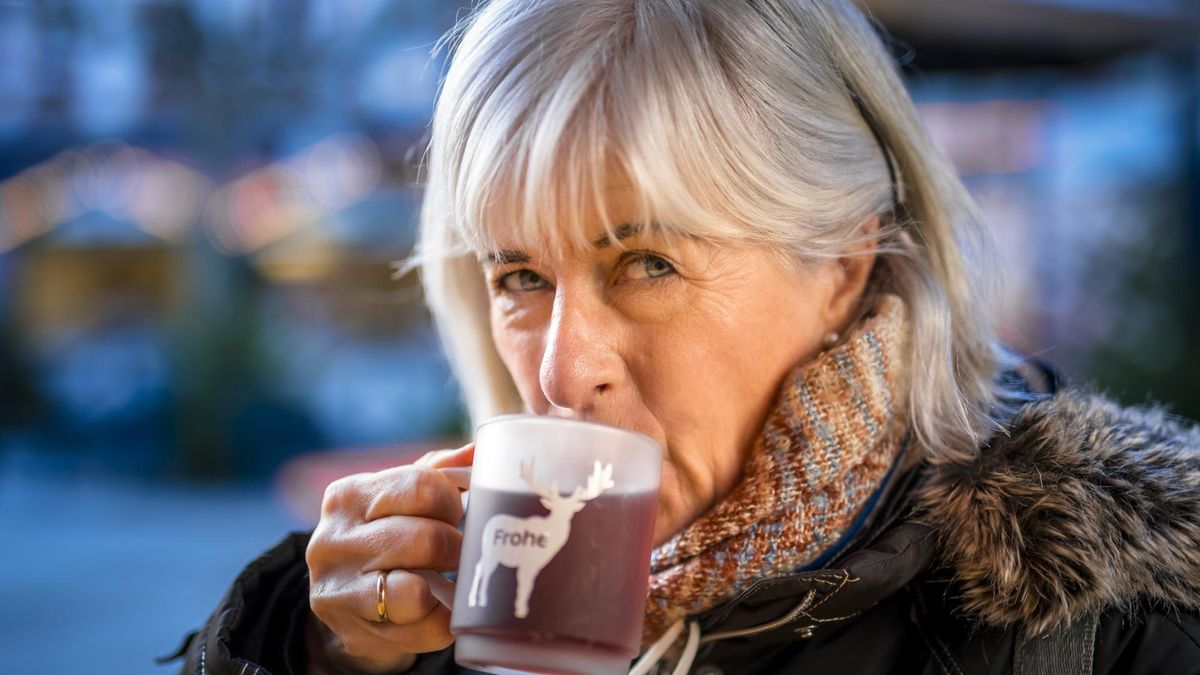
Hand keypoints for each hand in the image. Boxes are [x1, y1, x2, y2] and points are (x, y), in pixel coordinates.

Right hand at [306, 444, 473, 672]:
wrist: (348, 605)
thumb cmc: (385, 539)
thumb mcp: (398, 501)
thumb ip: (436, 473)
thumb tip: (478, 450)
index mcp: (348, 495)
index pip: (421, 485)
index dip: (452, 501)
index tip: (456, 513)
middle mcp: (332, 541)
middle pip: (426, 539)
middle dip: (454, 548)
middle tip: (456, 552)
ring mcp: (339, 591)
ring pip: (416, 590)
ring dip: (446, 586)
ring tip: (446, 580)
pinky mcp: (354, 633)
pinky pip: (420, 628)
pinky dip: (440, 621)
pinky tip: (437, 610)